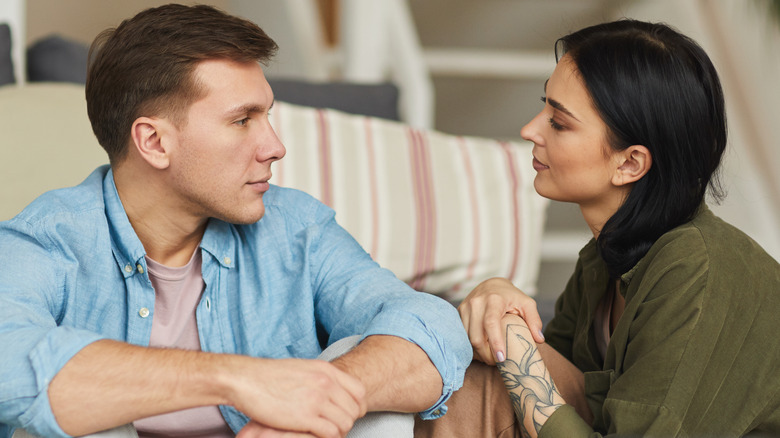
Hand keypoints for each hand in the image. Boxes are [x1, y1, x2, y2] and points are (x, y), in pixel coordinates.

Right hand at [225, 357, 366, 437]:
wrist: (247, 380)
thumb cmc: (270, 376)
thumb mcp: (303, 368)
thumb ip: (321, 377)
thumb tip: (334, 388)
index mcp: (326, 370)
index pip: (359, 391)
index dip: (357, 406)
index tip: (350, 413)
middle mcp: (325, 383)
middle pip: (354, 409)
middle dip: (348, 421)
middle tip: (336, 426)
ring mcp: (316, 399)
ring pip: (345, 422)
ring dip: (339, 431)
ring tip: (327, 432)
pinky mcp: (305, 416)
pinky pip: (330, 432)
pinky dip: (329, 437)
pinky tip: (317, 436)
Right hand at [458, 277, 544, 364]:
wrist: (491, 284)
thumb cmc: (511, 296)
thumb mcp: (527, 303)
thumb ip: (534, 320)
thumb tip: (539, 340)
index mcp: (494, 299)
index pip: (490, 323)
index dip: (495, 342)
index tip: (502, 358)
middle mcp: (476, 303)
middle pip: (476, 336)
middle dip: (486, 354)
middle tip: (498, 362)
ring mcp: (465, 307)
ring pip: (467, 338)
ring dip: (478, 352)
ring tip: (490, 357)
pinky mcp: (459, 313)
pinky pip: (462, 335)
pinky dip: (471, 346)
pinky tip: (481, 351)